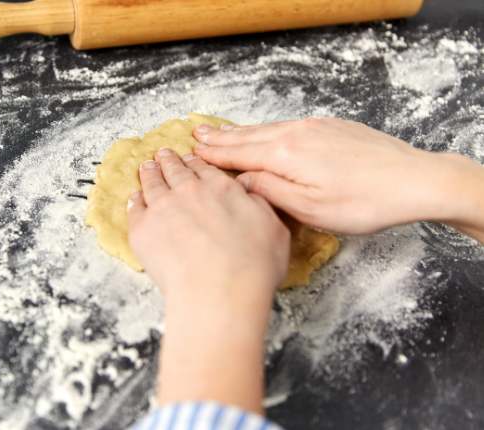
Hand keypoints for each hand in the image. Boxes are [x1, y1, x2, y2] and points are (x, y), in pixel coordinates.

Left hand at [128, 148, 288, 302]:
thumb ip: (259, 204)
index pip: (204, 168)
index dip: (195, 162)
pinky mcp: (142, 229)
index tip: (189, 158)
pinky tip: (134, 199)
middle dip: (169, 160)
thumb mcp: (274, 227)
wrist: (218, 291)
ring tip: (146, 167)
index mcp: (221, 188)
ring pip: (152, 183)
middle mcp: (189, 191)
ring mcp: (162, 207)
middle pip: (175, 170)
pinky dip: (135, 200)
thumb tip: (248, 193)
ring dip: (149, 173)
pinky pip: (135, 208)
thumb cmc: (252, 266)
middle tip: (163, 154)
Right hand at [193, 118, 483, 239]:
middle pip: (249, 136)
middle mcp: (296, 134)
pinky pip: (287, 126)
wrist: (413, 180)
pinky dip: (266, 130)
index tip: (191, 152)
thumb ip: (270, 192)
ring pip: (268, 129)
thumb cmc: (363, 203)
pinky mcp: (332, 127)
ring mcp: (315, 127)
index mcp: (285, 156)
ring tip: (219, 131)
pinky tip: (264, 133)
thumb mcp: (310, 209)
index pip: (239, 154)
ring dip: (241, 132)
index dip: (214, 155)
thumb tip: (241, 180)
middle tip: (196, 135)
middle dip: (221, 138)